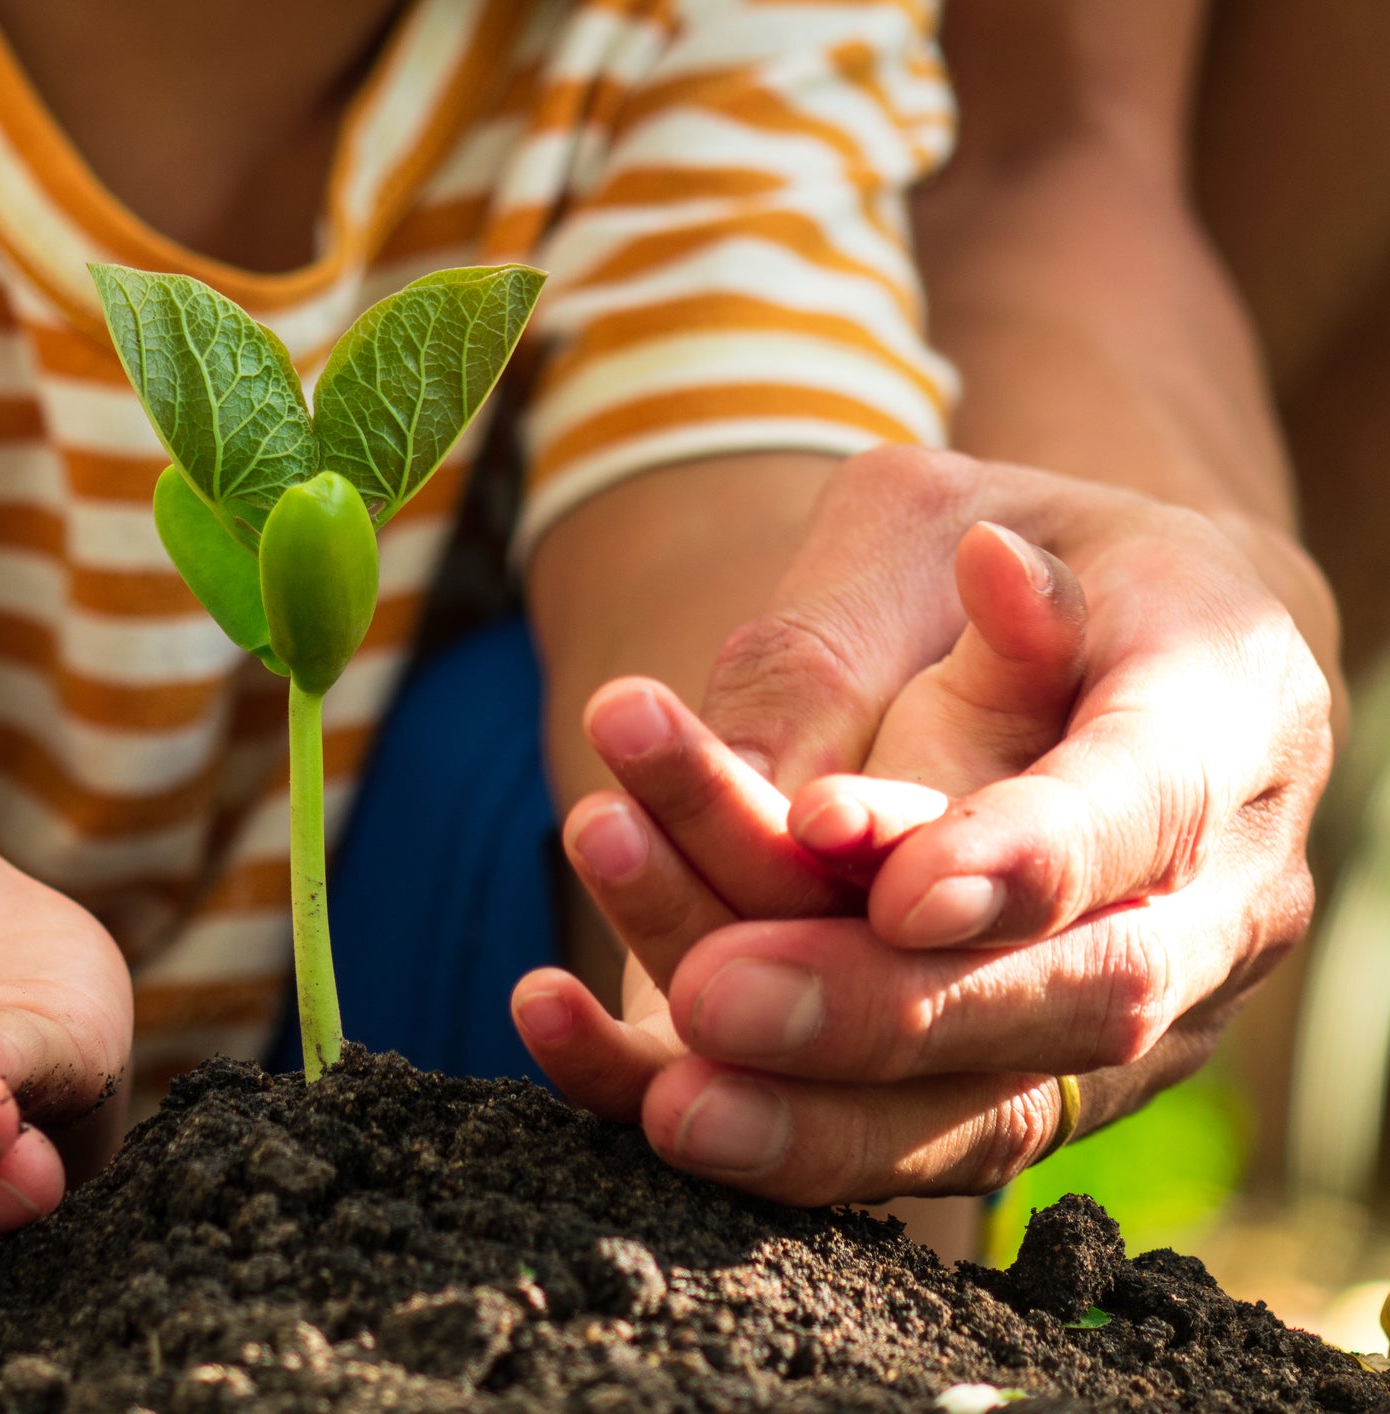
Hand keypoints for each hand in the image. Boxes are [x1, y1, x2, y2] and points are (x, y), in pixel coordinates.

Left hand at [517, 448, 1331, 1205]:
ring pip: (989, 1109)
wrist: (1100, 650)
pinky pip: (903, 1143)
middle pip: (1075, 996)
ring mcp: (1131, 1017)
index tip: (884, 879)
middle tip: (714, 994)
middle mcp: (1212, 900)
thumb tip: (845, 732)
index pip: (1140, 808)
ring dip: (811, 1112)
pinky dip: (754, 1133)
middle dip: (884, 1010)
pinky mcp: (1020, 1083)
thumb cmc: (1002, 554)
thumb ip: (868, 629)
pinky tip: (606, 1069)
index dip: (1018, 856)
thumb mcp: (931, 521)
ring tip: (658, 1090)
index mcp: (1224, 717)